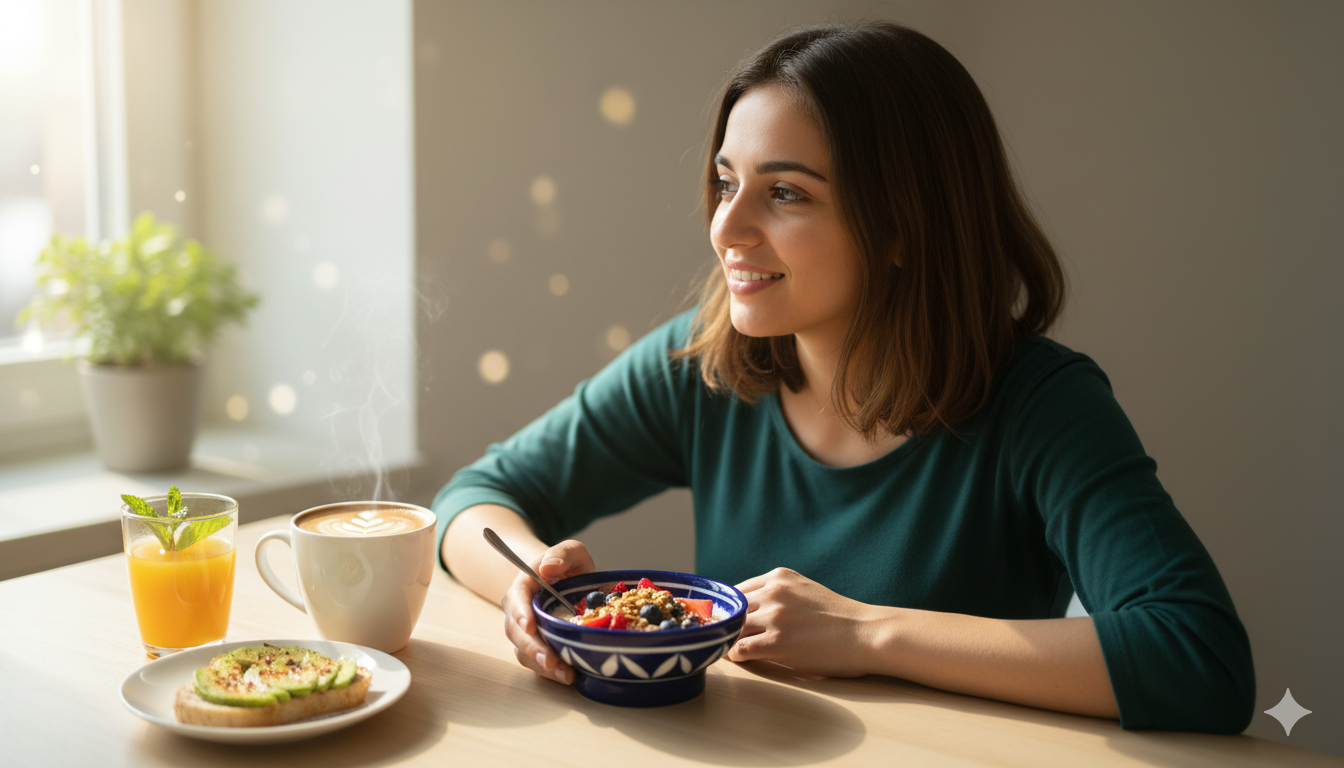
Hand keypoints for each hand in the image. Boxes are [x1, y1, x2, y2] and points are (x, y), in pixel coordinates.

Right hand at [501, 539, 594, 684]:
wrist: (565, 580)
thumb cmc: (567, 565)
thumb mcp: (572, 551)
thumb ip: (562, 553)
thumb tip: (549, 566)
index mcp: (524, 586)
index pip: (516, 599)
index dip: (521, 613)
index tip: (530, 626)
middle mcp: (518, 611)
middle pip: (516, 631)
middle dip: (532, 647)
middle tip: (549, 661)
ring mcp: (525, 631)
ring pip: (524, 651)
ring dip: (541, 665)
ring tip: (564, 674)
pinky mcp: (536, 646)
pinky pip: (536, 661)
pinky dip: (549, 672)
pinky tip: (567, 676)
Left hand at [726, 567, 883, 677]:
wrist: (867, 633)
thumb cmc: (841, 616)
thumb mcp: (806, 590)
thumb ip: (780, 593)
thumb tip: (753, 608)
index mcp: (779, 577)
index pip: (737, 591)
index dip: (727, 609)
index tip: (722, 621)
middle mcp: (773, 592)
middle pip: (732, 610)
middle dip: (724, 625)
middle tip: (717, 639)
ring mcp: (775, 617)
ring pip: (734, 628)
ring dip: (727, 640)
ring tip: (723, 650)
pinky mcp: (778, 642)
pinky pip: (741, 648)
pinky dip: (735, 655)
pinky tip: (738, 659)